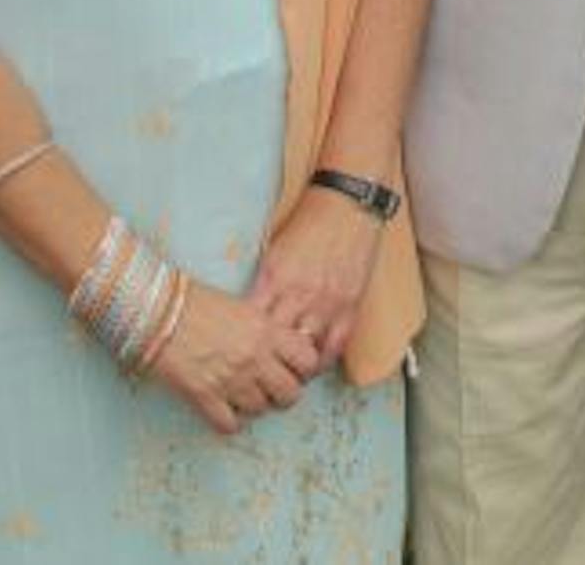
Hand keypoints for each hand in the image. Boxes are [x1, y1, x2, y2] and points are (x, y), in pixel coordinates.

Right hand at [143, 278, 317, 434]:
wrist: (158, 310)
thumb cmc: (198, 303)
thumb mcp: (243, 308)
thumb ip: (266, 329)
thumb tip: (283, 347)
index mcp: (267, 331)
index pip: (308, 361)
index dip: (303, 368)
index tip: (293, 368)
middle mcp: (255, 357)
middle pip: (290, 393)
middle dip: (283, 394)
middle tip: (270, 388)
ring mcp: (231, 379)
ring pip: (260, 410)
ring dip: (254, 406)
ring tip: (243, 395)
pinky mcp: (204, 396)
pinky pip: (229, 425)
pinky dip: (228, 422)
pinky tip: (222, 409)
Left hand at [247, 188, 383, 374]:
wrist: (348, 205)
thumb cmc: (309, 224)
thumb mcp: (275, 251)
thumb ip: (263, 283)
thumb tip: (245, 313)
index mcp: (274, 279)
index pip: (250, 326)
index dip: (241, 347)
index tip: (235, 358)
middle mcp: (298, 295)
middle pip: (274, 347)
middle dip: (264, 366)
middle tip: (256, 379)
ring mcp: (326, 303)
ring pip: (304, 354)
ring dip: (293, 370)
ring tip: (283, 379)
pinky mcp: (349, 306)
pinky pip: (334, 346)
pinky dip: (323, 361)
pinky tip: (314, 366)